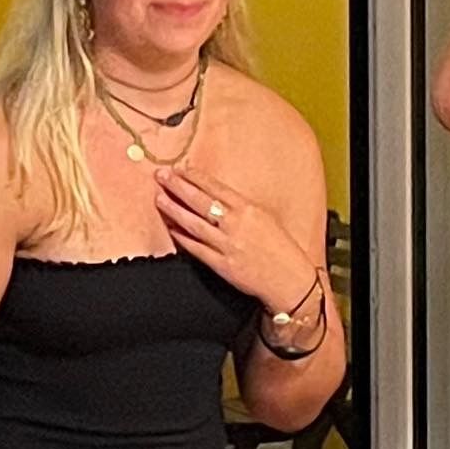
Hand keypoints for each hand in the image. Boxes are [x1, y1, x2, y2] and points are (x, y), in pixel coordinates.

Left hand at [152, 165, 313, 314]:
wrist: (290, 280)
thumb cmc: (281, 249)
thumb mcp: (266, 219)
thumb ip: (242, 208)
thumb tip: (216, 196)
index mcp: (249, 209)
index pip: (216, 188)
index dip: (195, 177)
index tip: (180, 168)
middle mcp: (236, 224)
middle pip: (201, 201)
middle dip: (178, 187)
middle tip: (161, 176)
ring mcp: (228, 245)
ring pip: (194, 224)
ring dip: (174, 210)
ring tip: (159, 199)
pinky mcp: (222, 265)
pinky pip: (196, 248)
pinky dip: (182, 237)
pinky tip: (170, 228)